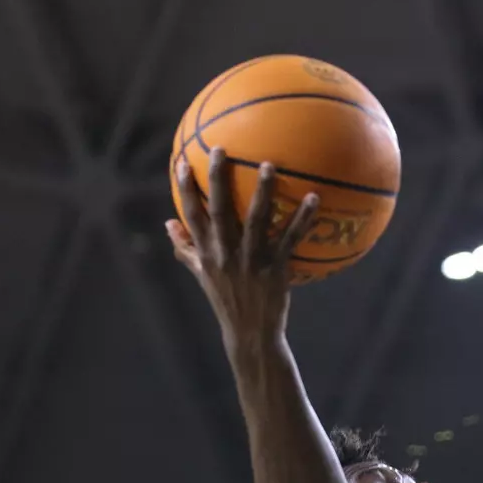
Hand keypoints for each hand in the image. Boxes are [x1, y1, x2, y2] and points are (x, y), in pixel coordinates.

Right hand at [167, 147, 320, 350]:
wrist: (250, 333)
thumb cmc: (226, 299)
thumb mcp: (201, 275)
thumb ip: (186, 249)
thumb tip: (167, 224)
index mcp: (207, 253)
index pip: (191, 216)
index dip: (185, 189)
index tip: (181, 162)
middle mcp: (225, 254)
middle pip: (219, 210)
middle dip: (217, 179)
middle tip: (220, 149)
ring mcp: (251, 260)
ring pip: (255, 220)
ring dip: (262, 191)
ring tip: (268, 164)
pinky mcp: (276, 267)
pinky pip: (290, 238)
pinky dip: (303, 218)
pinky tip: (315, 198)